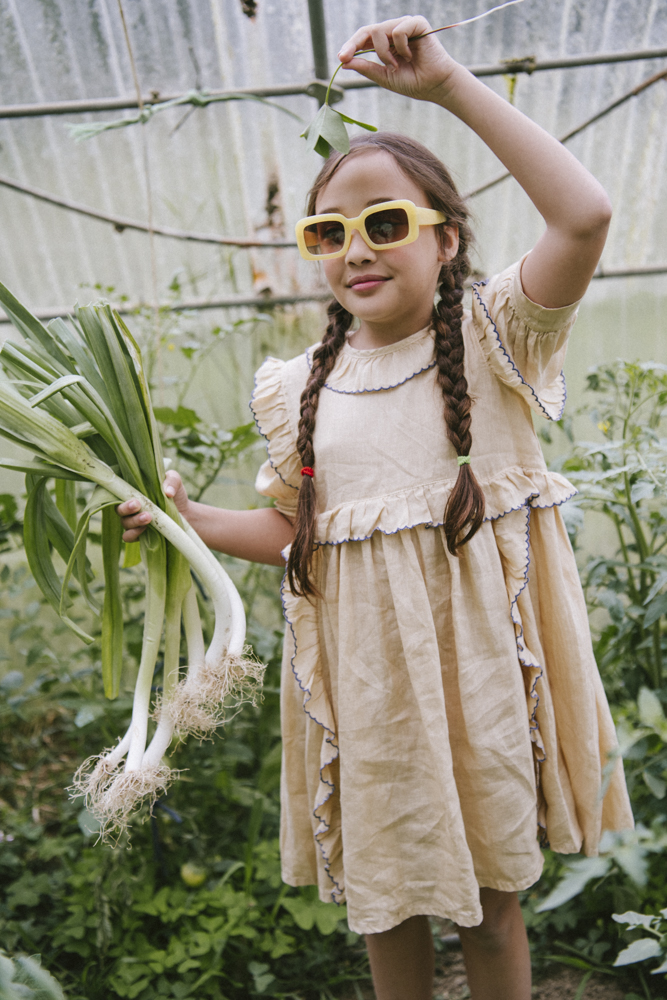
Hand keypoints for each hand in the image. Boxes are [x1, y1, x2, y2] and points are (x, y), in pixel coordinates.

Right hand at [116, 469, 189, 542]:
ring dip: (134, 521)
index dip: (121, 494)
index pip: (120, 493)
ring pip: (124, 523)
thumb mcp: (176, 482)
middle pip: (119, 509)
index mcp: (134, 494)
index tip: (133, 496)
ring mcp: (134, 522)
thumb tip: (168, 492)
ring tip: (148, 517)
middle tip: (137, 505)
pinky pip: (128, 537)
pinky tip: (144, 529)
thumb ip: (172, 480)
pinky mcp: (139, 535)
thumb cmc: (176, 495)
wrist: (186, 514)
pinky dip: (133, 534)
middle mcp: (130, 508)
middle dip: (126, 508)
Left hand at [337, 15, 457, 103]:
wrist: (435, 86)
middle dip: (354, 44)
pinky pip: (398, 31)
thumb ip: (366, 68)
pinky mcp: (417, 23)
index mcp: (386, 43)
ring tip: (396, 66)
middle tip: (345, 57)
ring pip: (380, 31)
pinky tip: (410, 56)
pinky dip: (401, 47)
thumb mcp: (384, 77)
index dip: (351, 46)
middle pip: (368, 31)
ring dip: (383, 53)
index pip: (364, 38)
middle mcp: (393, 31)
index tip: (340, 58)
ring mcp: (405, 25)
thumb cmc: (413, 82)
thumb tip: (345, 63)